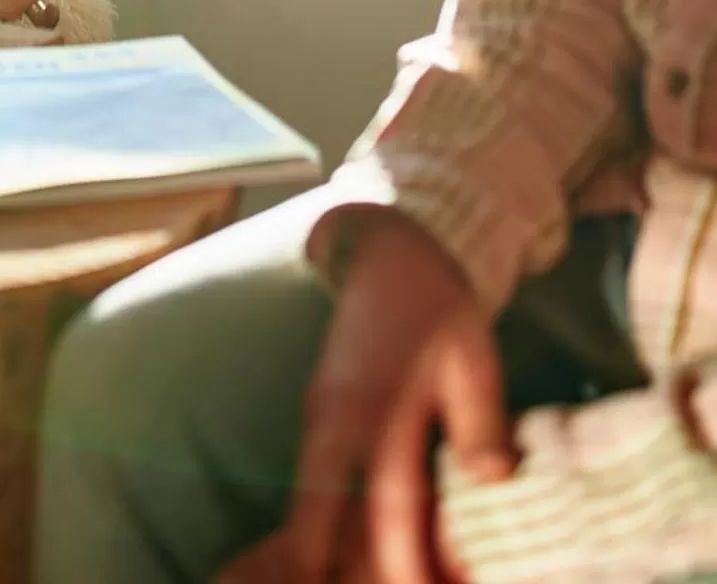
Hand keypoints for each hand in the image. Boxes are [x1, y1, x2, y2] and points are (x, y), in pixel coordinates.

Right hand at [221, 211, 512, 583]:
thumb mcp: (472, 357)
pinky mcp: (316, 419)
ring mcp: (317, 422)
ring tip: (372, 580)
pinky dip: (331, 527)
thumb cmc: (436, 306)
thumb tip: (492, 483)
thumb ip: (479, 423)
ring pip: (312, 509)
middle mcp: (334, 423)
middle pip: (319, 523)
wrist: (385, 252)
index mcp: (379, 411)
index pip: (387, 511)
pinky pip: (315, 488)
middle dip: (340, 573)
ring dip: (335, 554)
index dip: (404, 565)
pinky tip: (356, 553)